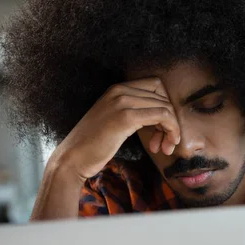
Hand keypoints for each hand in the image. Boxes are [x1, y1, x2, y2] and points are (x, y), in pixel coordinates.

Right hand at [49, 77, 180, 179]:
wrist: (72, 159)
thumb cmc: (94, 145)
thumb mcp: (114, 120)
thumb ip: (134, 111)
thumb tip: (163, 115)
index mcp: (117, 88)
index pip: (156, 86)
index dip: (165, 106)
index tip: (163, 128)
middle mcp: (120, 90)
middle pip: (163, 97)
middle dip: (171, 120)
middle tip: (167, 142)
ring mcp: (122, 101)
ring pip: (165, 107)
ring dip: (172, 128)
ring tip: (166, 147)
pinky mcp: (125, 117)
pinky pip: (162, 116)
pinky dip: (171, 130)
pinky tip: (163, 146)